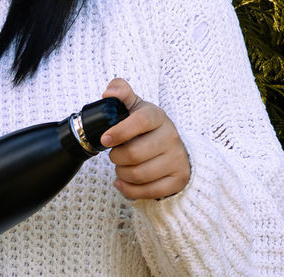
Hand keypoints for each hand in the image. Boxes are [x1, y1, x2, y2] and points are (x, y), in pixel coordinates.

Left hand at [101, 78, 191, 199]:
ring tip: (121, 166)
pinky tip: (124, 181)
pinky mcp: (178, 180)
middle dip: (116, 157)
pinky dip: (130, 189)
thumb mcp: (136, 107)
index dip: (120, 131)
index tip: (105, 139)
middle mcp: (171, 137)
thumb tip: (108, 92)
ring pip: (139, 174)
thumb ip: (121, 92)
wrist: (174, 148)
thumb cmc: (148, 127)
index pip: (141, 121)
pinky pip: (149, 192)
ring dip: (122, 173)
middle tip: (115, 154)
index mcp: (158, 117)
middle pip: (135, 153)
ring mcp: (177, 159)